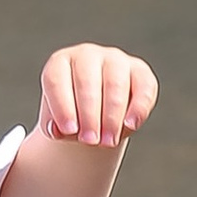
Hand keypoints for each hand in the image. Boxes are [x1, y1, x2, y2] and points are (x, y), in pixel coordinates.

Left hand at [36, 44, 157, 150]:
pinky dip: (138, 107)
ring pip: (115, 84)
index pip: (56, 81)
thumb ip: (53, 127)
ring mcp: (115, 59)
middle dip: (89, 116)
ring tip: (108, 141)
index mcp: (59, 63)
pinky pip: (143, 87)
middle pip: (87, 83)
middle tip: (90, 141)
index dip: (62, 106)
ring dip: (112, 117)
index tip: (69, 130)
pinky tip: (131, 125)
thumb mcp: (58, 121)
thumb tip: (57, 131)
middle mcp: (87, 55)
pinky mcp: (140, 70)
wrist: (96, 113)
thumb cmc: (73, 114)